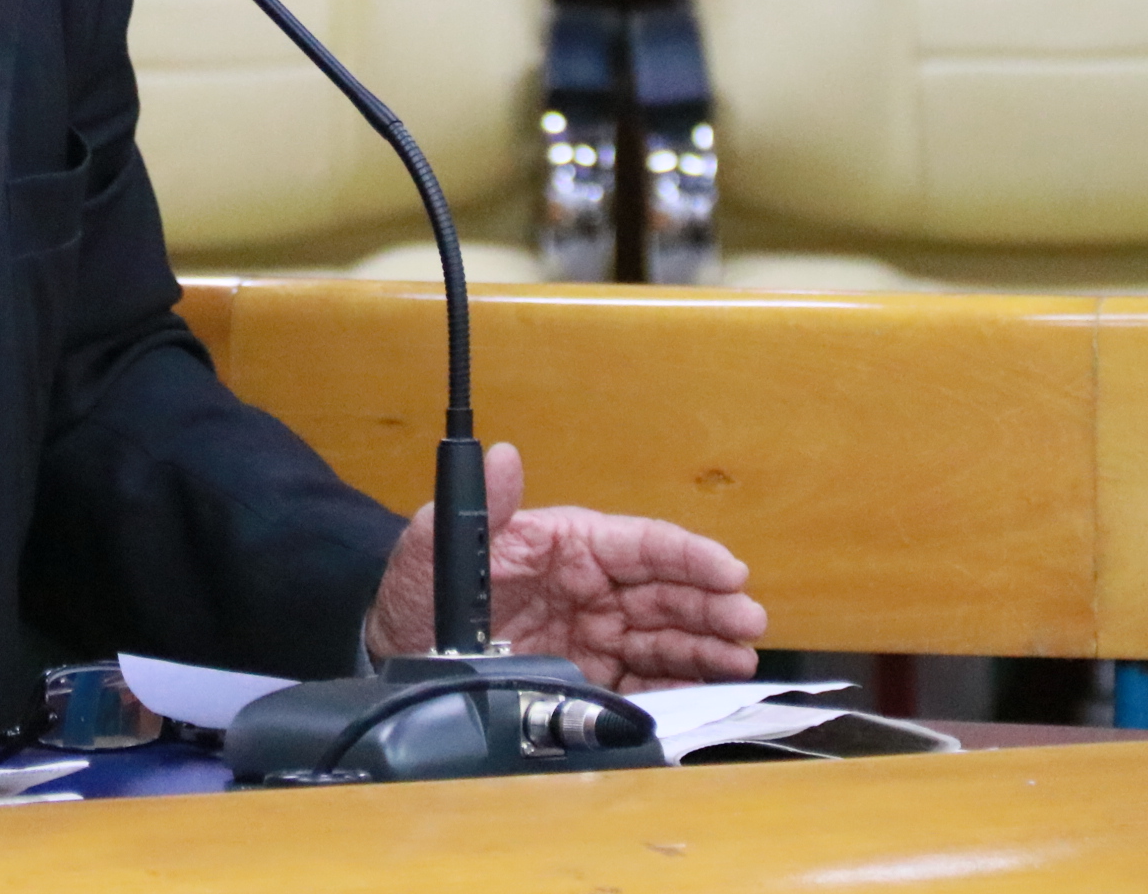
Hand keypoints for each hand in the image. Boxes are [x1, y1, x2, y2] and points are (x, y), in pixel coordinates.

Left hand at [364, 443, 765, 690]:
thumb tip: (501, 456)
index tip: (728, 569)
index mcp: (564, 544)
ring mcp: (593, 633)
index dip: (687, 555)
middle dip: (712, 604)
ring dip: (706, 646)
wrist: (400, 654)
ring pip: (664, 635)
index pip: (638, 544)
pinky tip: (707, 691)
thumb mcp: (437, 545)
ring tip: (739, 661)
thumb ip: (479, 507)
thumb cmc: (422, 592)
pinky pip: (643, 680)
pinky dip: (679, 685)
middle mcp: (588, 587)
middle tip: (748, 623)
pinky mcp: (589, 676)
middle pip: (665, 591)